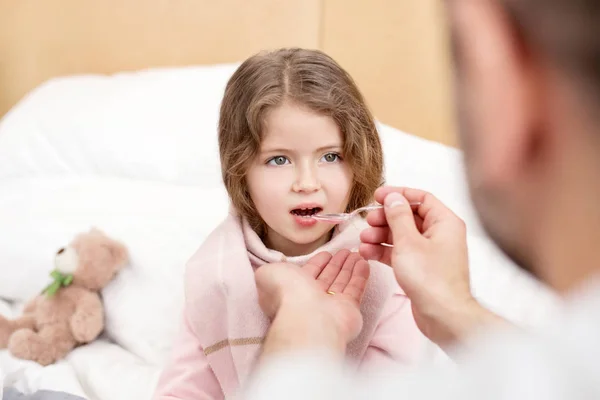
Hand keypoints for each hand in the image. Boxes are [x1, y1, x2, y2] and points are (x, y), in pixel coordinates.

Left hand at [255, 250, 369, 356]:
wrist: (306, 318)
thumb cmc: (286, 294)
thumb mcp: (267, 274)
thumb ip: (269, 269)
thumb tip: (272, 270)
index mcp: (292, 290)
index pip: (308, 273)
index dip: (317, 263)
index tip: (327, 252)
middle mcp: (311, 299)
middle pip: (327, 277)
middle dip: (336, 263)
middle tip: (347, 250)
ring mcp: (331, 306)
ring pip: (342, 282)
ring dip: (349, 267)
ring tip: (357, 253)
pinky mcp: (349, 310)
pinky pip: (355, 289)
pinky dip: (360, 276)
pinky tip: (363, 262)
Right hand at [359, 186, 485, 347]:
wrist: (443, 316)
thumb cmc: (431, 280)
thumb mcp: (408, 242)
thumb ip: (398, 216)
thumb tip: (393, 198)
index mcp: (444, 222)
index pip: (421, 198)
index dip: (398, 195)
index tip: (378, 196)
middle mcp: (440, 235)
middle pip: (409, 216)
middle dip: (385, 218)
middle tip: (369, 221)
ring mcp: (430, 252)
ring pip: (402, 235)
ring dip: (381, 235)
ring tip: (364, 239)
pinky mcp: (421, 267)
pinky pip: (400, 252)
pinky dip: (384, 251)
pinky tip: (367, 252)